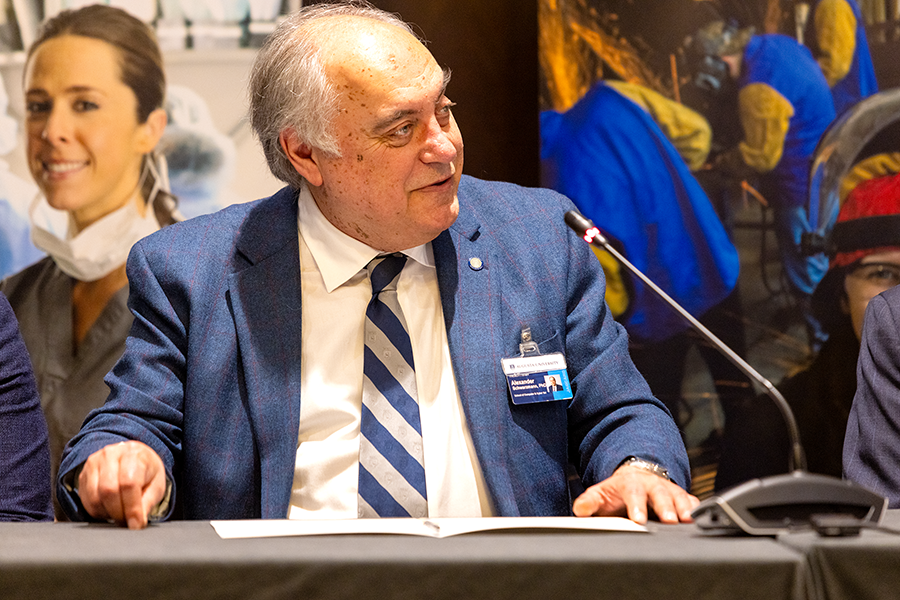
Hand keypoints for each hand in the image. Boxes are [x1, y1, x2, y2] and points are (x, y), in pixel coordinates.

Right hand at [77, 441, 166, 529]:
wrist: (133, 457)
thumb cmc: (146, 471)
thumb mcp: (156, 485)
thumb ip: (147, 503)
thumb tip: (137, 522)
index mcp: (133, 455)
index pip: (128, 483)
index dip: (132, 508)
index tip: (136, 524)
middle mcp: (110, 455)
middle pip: (108, 490)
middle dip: (118, 512)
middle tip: (127, 520)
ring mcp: (93, 463)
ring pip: (95, 497)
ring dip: (107, 513)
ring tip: (119, 514)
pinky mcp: (83, 474)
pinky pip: (86, 500)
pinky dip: (97, 511)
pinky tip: (109, 509)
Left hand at [572, 464, 699, 523]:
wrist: (637, 478)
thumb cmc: (618, 491)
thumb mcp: (601, 494)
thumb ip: (590, 502)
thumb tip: (580, 509)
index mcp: (631, 484)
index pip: (633, 493)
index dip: (636, 506)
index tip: (638, 520)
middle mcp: (653, 485)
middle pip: (661, 494)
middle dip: (666, 507)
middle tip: (669, 521)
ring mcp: (669, 490)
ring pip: (680, 498)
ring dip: (685, 509)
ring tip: (689, 522)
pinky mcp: (682, 497)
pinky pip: (692, 501)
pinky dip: (697, 510)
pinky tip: (701, 520)